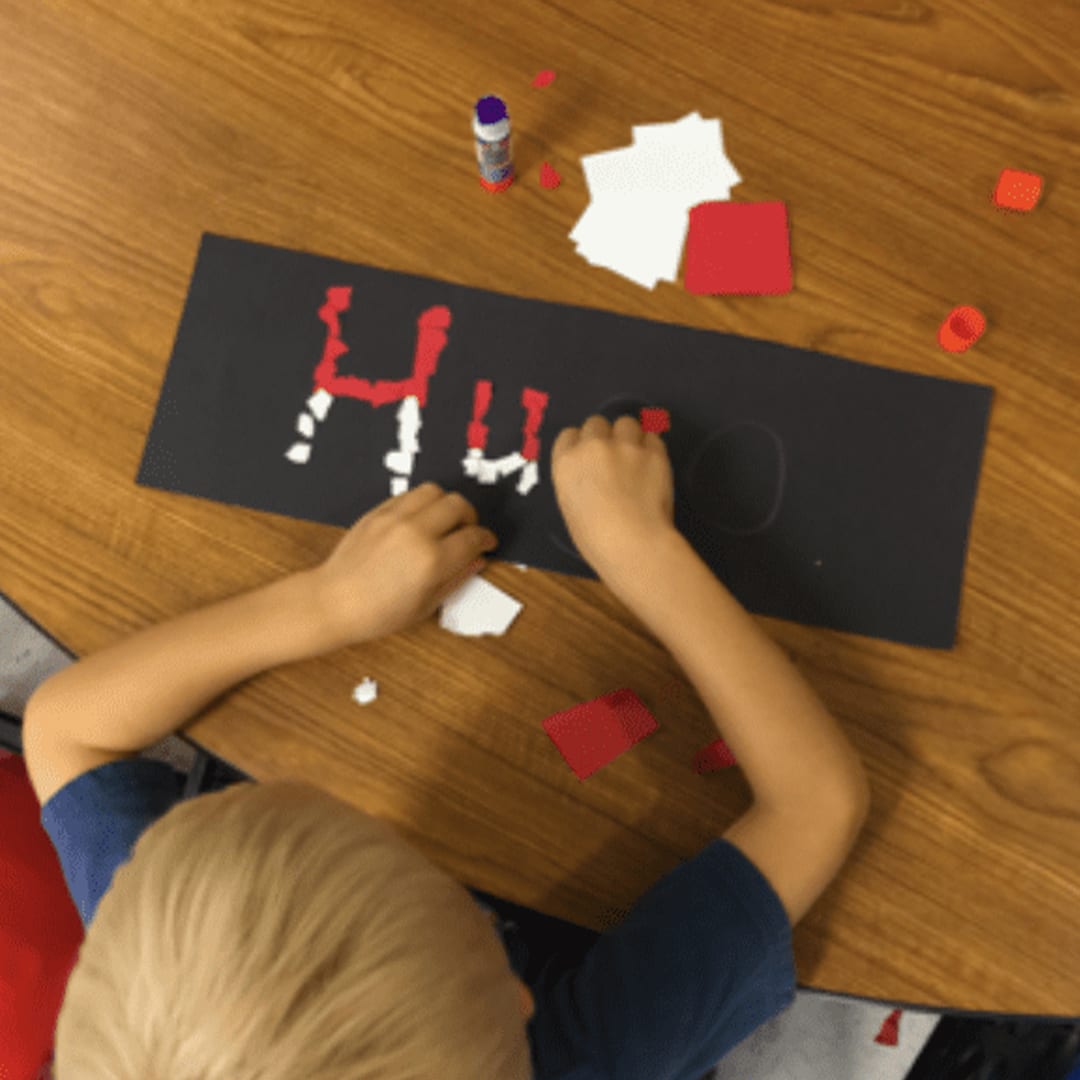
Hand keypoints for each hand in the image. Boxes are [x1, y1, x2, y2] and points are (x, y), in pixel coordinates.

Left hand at [308, 483, 498, 647]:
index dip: (486, 539)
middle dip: (470, 518)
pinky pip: (410, 495)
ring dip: (446, 504)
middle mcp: (416, 532)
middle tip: (468, 531)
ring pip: (435, 491)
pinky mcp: (378, 512)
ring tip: (444, 521)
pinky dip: (422, 504)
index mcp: (432, 560)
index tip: (487, 543)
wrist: (334, 601)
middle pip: (459, 505)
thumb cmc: (379, 613)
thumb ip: (456, 579)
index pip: (473, 538)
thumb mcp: (425, 606)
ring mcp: (395, 518)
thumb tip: (477, 560)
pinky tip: (420, 521)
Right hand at [550, 414, 675, 572]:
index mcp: (566, 462)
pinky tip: (652, 467)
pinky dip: (651, 448)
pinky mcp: (654, 452)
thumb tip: (593, 478)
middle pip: (596, 423)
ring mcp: (625, 445)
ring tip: (635, 459)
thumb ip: (579, 482)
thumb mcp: (571, 508)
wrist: (633, 543)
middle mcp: (593, 446)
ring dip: (629, 437)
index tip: (589, 459)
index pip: (569, 435)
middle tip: (613, 459)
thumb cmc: (595, 539)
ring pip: (626, 423)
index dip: (580, 445)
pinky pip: (652, 437)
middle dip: (604, 437)